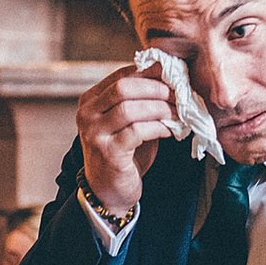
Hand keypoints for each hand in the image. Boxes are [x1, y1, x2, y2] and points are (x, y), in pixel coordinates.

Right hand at [75, 63, 180, 216]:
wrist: (108, 191)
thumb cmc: (123, 153)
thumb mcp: (128, 121)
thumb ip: (140, 100)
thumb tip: (168, 75)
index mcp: (91, 100)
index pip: (121, 75)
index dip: (150, 73)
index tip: (173, 76)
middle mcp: (87, 114)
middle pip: (123, 88)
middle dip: (155, 88)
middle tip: (178, 94)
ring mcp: (94, 133)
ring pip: (129, 109)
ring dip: (159, 108)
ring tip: (177, 113)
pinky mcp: (108, 152)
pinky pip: (137, 131)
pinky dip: (158, 127)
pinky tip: (170, 130)